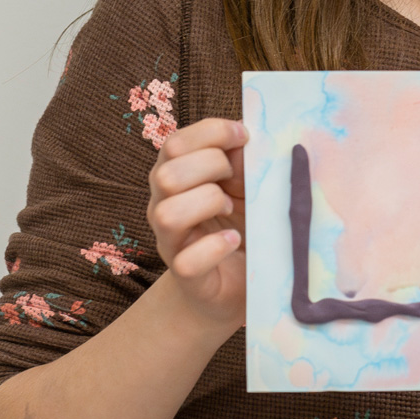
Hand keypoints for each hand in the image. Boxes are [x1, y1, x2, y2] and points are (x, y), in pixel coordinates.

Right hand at [147, 118, 248, 333]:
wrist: (235, 285)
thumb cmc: (243, 225)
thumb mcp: (247, 188)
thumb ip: (245, 163)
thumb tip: (255, 138)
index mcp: (178, 177)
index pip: (175, 143)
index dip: (211, 133)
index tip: (245, 137)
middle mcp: (164, 206)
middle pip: (166, 174)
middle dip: (210, 168)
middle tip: (236, 182)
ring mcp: (172, 242)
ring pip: (168, 214)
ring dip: (207, 205)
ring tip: (230, 210)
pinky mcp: (187, 275)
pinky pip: (187, 260)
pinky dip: (215, 247)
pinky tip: (234, 240)